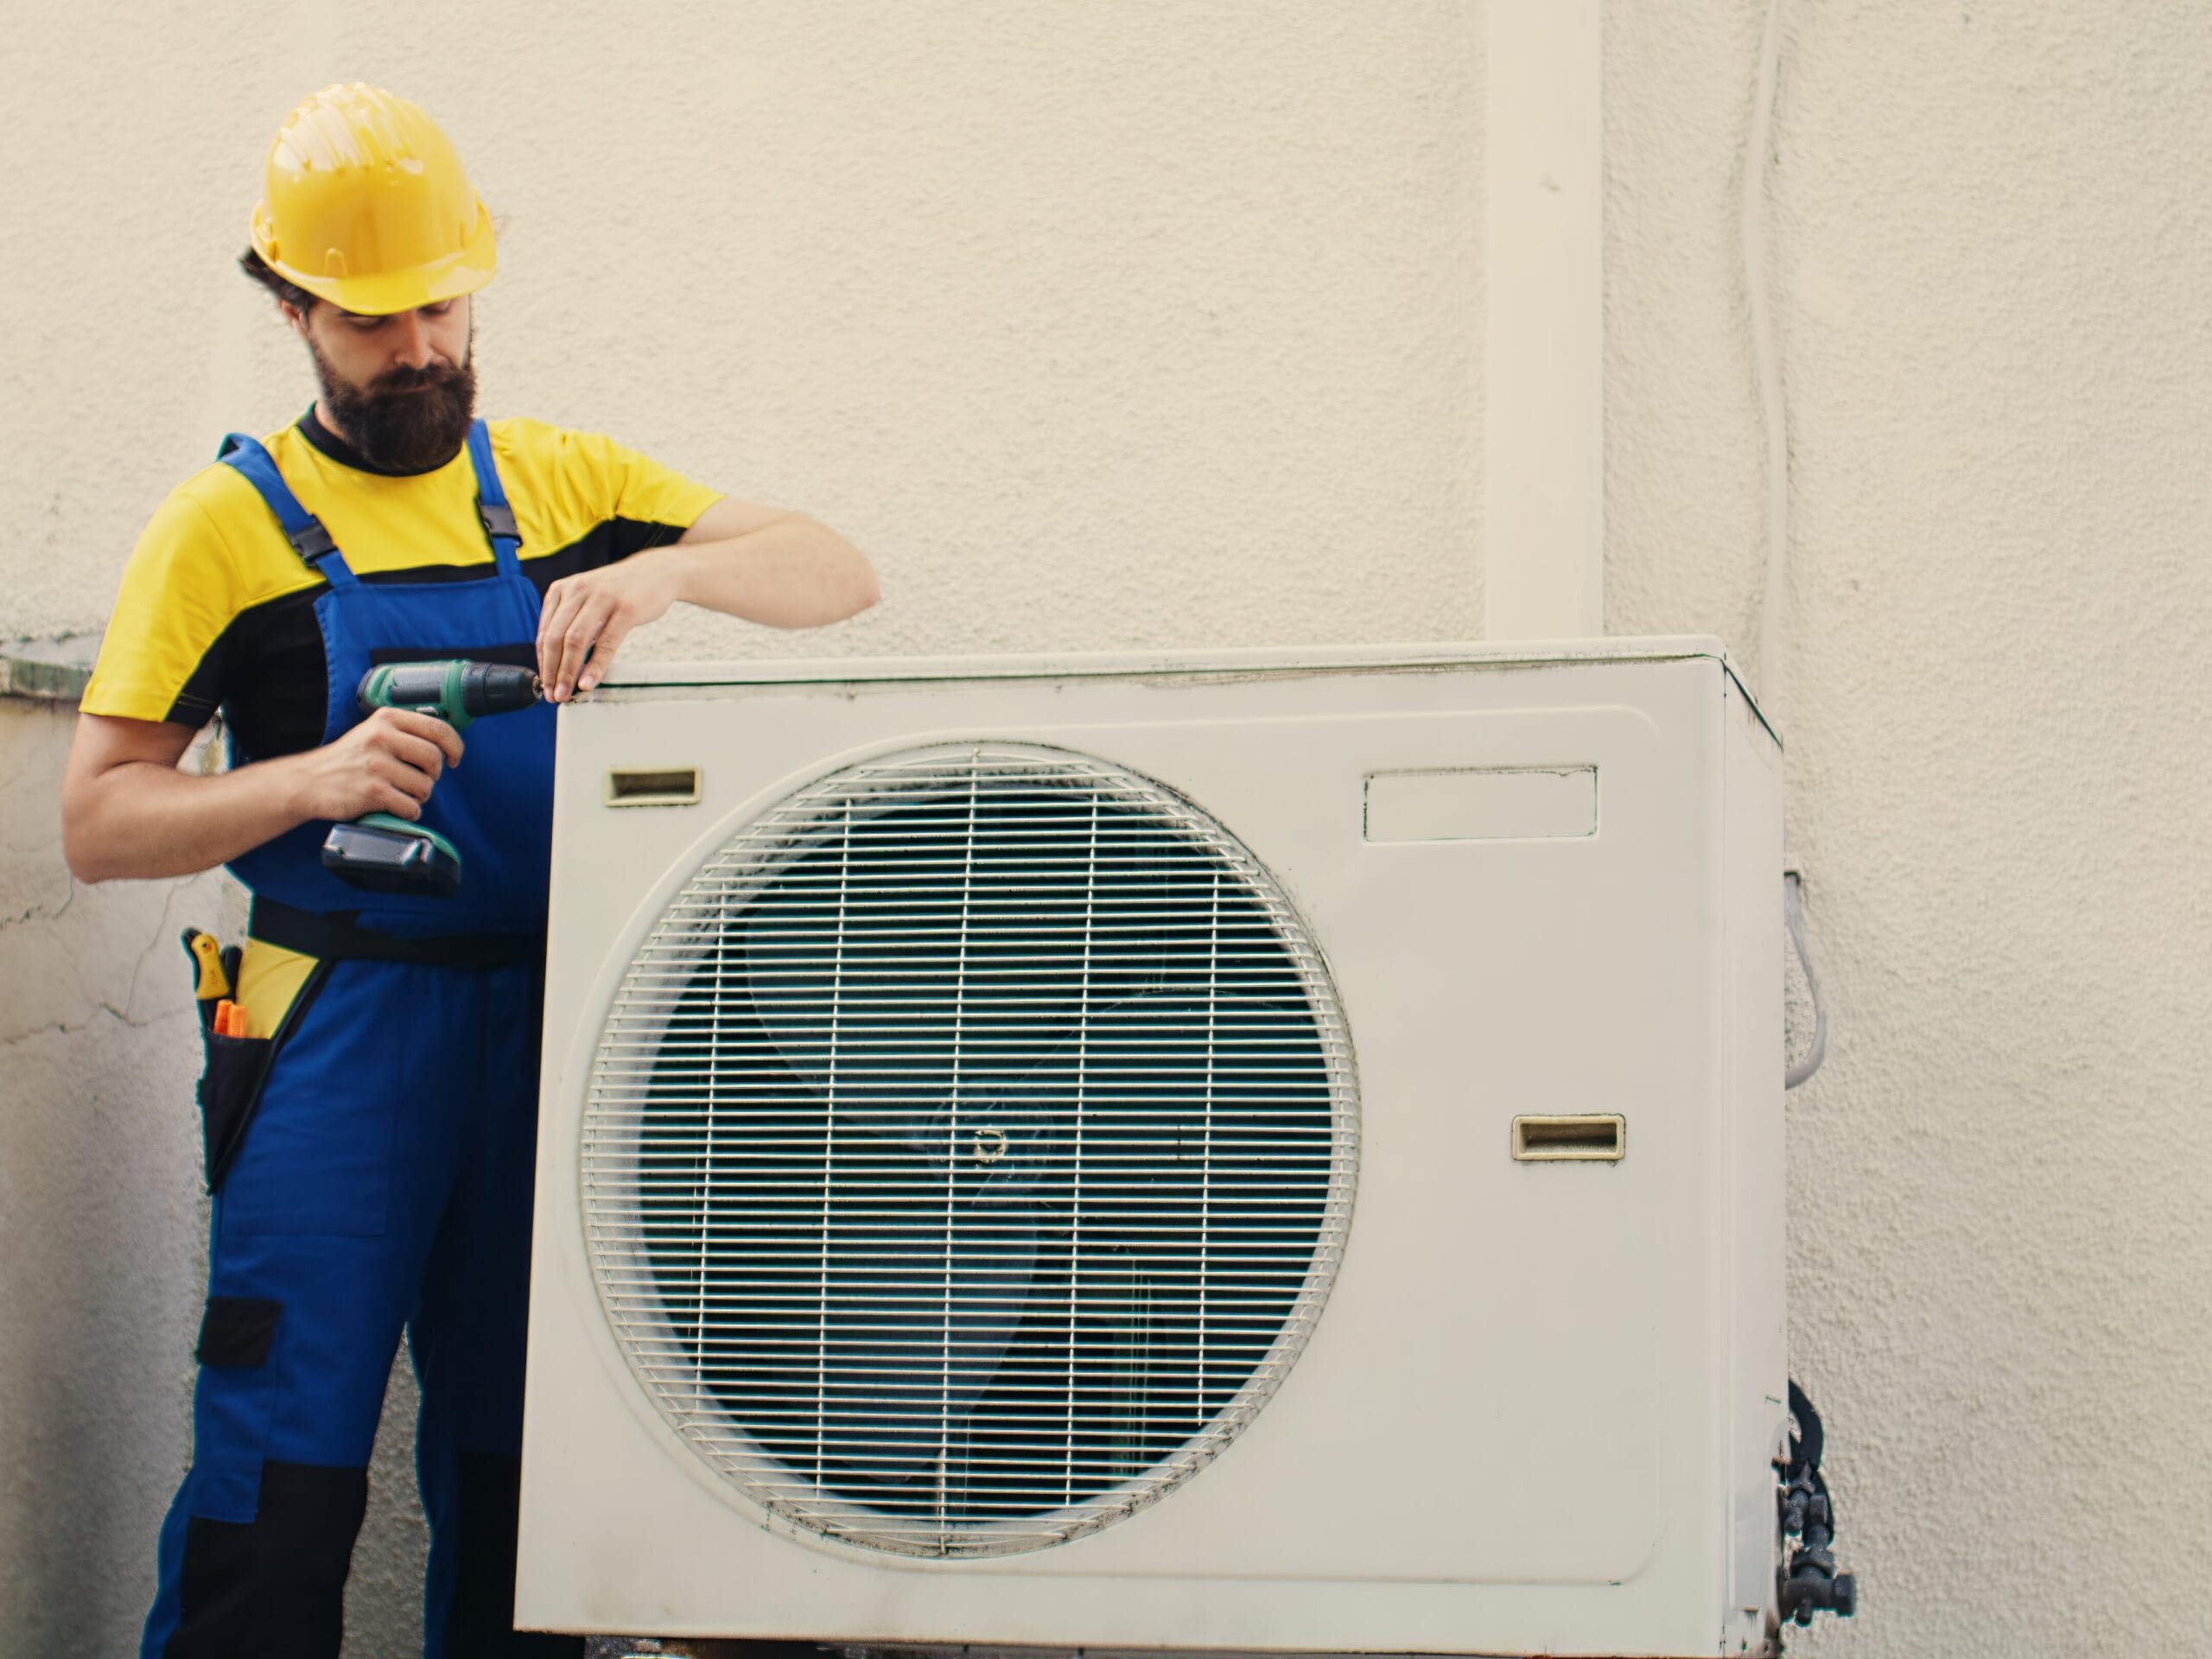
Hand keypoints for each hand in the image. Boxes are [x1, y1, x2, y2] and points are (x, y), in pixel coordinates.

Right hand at [284, 708, 463, 822]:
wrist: (309, 781)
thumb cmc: (348, 759)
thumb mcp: (374, 732)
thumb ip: (406, 732)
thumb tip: (446, 744)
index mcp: (387, 719)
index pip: (439, 728)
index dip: (455, 747)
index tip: (454, 759)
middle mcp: (382, 737)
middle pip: (434, 759)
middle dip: (433, 775)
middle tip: (419, 780)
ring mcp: (376, 765)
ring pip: (425, 786)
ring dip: (419, 796)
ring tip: (401, 793)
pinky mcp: (372, 791)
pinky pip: (411, 807)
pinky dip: (408, 811)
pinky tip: (394, 806)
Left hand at [537, 553, 687, 702]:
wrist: (657, 572)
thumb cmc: (620, 590)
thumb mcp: (586, 597)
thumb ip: (571, 621)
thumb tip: (557, 660)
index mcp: (562, 589)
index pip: (544, 632)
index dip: (543, 663)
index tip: (544, 683)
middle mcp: (578, 591)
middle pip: (556, 638)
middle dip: (551, 672)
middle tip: (552, 694)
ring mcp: (602, 599)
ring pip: (575, 641)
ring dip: (568, 672)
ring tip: (566, 693)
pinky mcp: (625, 610)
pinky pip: (605, 643)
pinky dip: (595, 666)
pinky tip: (589, 682)